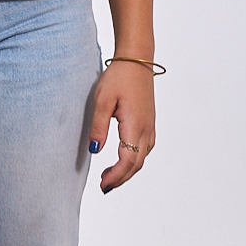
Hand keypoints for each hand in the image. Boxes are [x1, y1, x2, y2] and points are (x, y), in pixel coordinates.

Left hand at [88, 61, 155, 191]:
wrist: (137, 59)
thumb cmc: (119, 76)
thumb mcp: (102, 100)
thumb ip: (98, 127)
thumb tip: (95, 150)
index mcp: (135, 125)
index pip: (128, 160)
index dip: (116, 176)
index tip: (103, 185)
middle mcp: (146, 129)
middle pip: (137, 164)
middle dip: (121, 178)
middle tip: (103, 186)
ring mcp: (150, 126)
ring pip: (142, 157)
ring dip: (128, 170)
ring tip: (109, 175)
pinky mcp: (149, 122)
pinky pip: (145, 148)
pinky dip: (134, 159)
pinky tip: (123, 158)